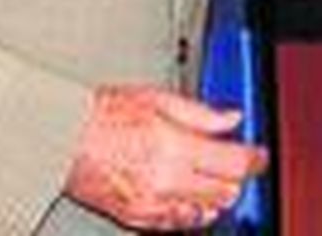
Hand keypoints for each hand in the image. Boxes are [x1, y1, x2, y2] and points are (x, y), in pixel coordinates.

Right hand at [65, 85, 267, 230]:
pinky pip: (180, 224)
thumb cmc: (103, 115)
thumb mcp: (157, 98)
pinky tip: (187, 191)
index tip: (259, 155)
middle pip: (226, 192)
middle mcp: (165, 181)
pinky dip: (192, 210)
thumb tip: (232, 118)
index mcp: (173, 147)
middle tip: (232, 160)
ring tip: (208, 174)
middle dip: (235, 177)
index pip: (233, 164)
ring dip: (215, 195)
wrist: (62, 140)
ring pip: (206, 213)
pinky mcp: (138, 218)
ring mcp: (152, 205)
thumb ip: (201, 113)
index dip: (255, 160)